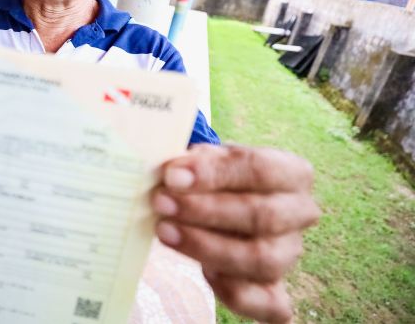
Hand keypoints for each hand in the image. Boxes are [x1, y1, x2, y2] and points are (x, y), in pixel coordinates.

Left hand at [151, 144, 320, 323]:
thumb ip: (198, 163)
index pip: (260, 169)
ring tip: (166, 231)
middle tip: (162, 203)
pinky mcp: (277, 290)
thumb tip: (176, 173)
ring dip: (208, 247)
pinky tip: (204, 273)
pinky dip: (234, 291)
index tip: (172, 176)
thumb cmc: (218, 177)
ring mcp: (289, 254)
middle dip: (205, 211)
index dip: (214, 173)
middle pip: (262, 215)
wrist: (223, 205)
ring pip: (262, 260)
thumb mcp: (210, 157)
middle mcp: (300, 213)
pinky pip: (267, 304)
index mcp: (293, 173)